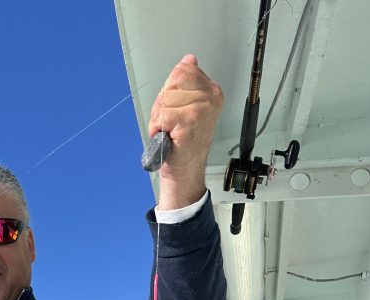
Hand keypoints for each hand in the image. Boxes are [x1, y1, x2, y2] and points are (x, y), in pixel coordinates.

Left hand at [148, 55, 222, 208]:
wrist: (184, 169)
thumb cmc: (183, 142)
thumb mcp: (184, 106)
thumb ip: (184, 82)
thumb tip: (189, 59)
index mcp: (212, 90)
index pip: (183, 70)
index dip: (171, 91)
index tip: (177, 110)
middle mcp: (210, 97)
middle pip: (172, 83)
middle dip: (164, 105)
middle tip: (171, 124)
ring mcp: (202, 107)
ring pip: (165, 99)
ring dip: (160, 118)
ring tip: (170, 131)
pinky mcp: (190, 119)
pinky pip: (162, 114)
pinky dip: (158, 128)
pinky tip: (169, 137)